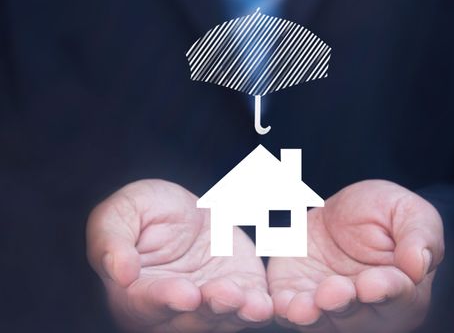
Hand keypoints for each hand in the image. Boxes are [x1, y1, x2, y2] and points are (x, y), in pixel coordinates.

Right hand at [87, 179, 272, 331]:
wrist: (184, 211)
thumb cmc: (143, 212)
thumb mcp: (119, 214)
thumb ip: (112, 241)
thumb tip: (120, 272)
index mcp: (135, 294)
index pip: (147, 302)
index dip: (165, 298)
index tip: (185, 293)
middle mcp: (172, 310)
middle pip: (190, 320)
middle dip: (210, 309)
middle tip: (225, 294)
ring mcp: (208, 305)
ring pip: (222, 320)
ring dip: (238, 313)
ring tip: (250, 302)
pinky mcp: (239, 294)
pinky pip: (248, 308)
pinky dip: (257, 308)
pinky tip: (265, 303)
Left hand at [267, 180, 443, 332]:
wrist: (342, 211)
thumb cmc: (384, 212)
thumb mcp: (408, 212)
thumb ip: (419, 236)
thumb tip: (419, 265)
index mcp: (402, 290)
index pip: (397, 296)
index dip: (385, 290)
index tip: (372, 284)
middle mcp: (367, 308)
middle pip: (356, 316)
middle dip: (343, 305)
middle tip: (332, 292)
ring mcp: (329, 306)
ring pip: (321, 321)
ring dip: (311, 315)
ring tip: (303, 307)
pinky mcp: (297, 295)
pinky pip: (289, 309)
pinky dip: (284, 308)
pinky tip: (280, 303)